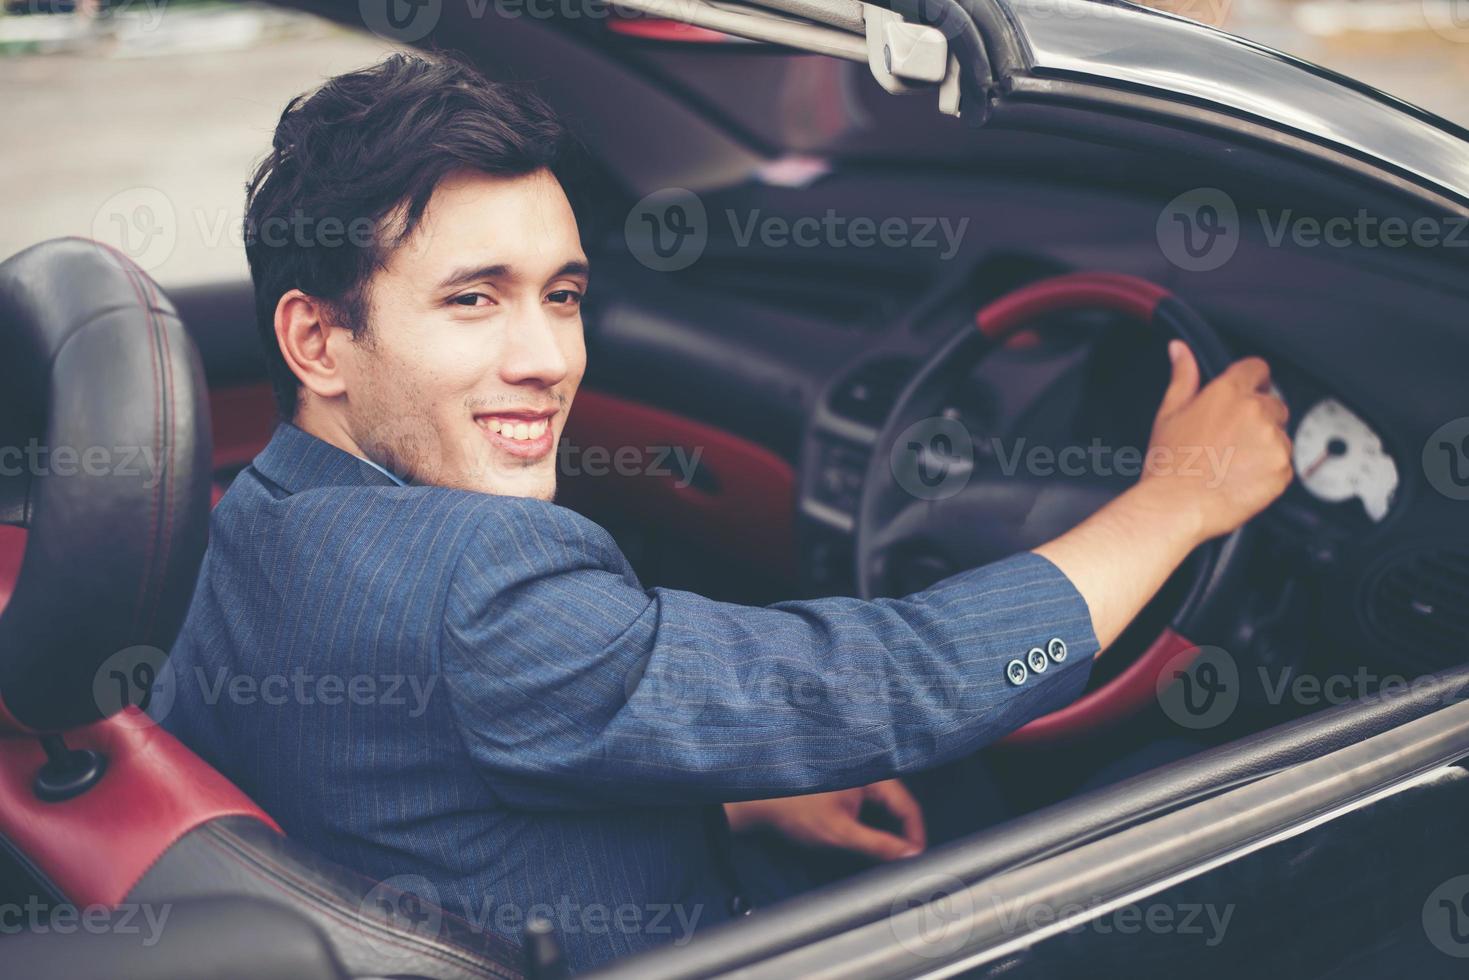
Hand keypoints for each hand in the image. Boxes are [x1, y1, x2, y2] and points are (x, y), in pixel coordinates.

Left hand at [723, 779, 925, 861]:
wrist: (759, 803)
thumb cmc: (795, 811)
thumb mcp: (841, 834)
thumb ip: (879, 845)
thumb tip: (910, 855)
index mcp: (870, 775)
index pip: (908, 806)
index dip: (915, 836)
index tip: (916, 860)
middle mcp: (865, 772)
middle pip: (898, 805)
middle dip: (904, 834)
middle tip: (903, 861)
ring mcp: (854, 778)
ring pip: (885, 806)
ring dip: (889, 830)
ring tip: (887, 854)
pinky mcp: (844, 786)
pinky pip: (870, 805)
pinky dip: (874, 823)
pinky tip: (868, 840)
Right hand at [1141, 342, 1293, 543]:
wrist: (1176, 505)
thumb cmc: (1170, 463)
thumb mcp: (1169, 412)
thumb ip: (1183, 376)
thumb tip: (1180, 350)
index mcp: (1229, 393)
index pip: (1257, 369)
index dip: (1252, 381)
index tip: (1246, 394)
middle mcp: (1257, 412)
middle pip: (1273, 404)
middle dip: (1258, 418)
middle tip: (1230, 441)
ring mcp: (1273, 441)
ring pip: (1279, 436)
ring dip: (1264, 445)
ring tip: (1232, 463)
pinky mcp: (1283, 469)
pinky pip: (1283, 465)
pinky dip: (1268, 471)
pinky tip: (1241, 478)